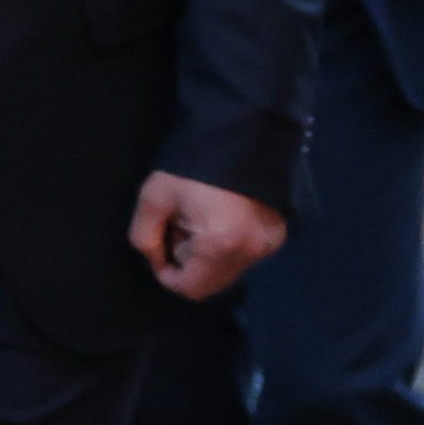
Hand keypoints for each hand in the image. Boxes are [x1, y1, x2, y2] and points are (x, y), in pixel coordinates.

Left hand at [130, 172, 286, 300]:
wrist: (238, 136)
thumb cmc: (190, 167)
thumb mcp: (154, 198)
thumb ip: (145, 237)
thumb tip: (155, 259)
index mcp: (222, 245)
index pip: (191, 288)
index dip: (167, 275)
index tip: (158, 248)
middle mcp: (252, 252)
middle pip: (211, 282)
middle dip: (188, 262)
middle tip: (179, 226)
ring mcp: (270, 244)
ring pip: (227, 269)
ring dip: (207, 253)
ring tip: (198, 218)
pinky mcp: (278, 234)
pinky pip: (244, 254)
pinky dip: (227, 244)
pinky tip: (217, 216)